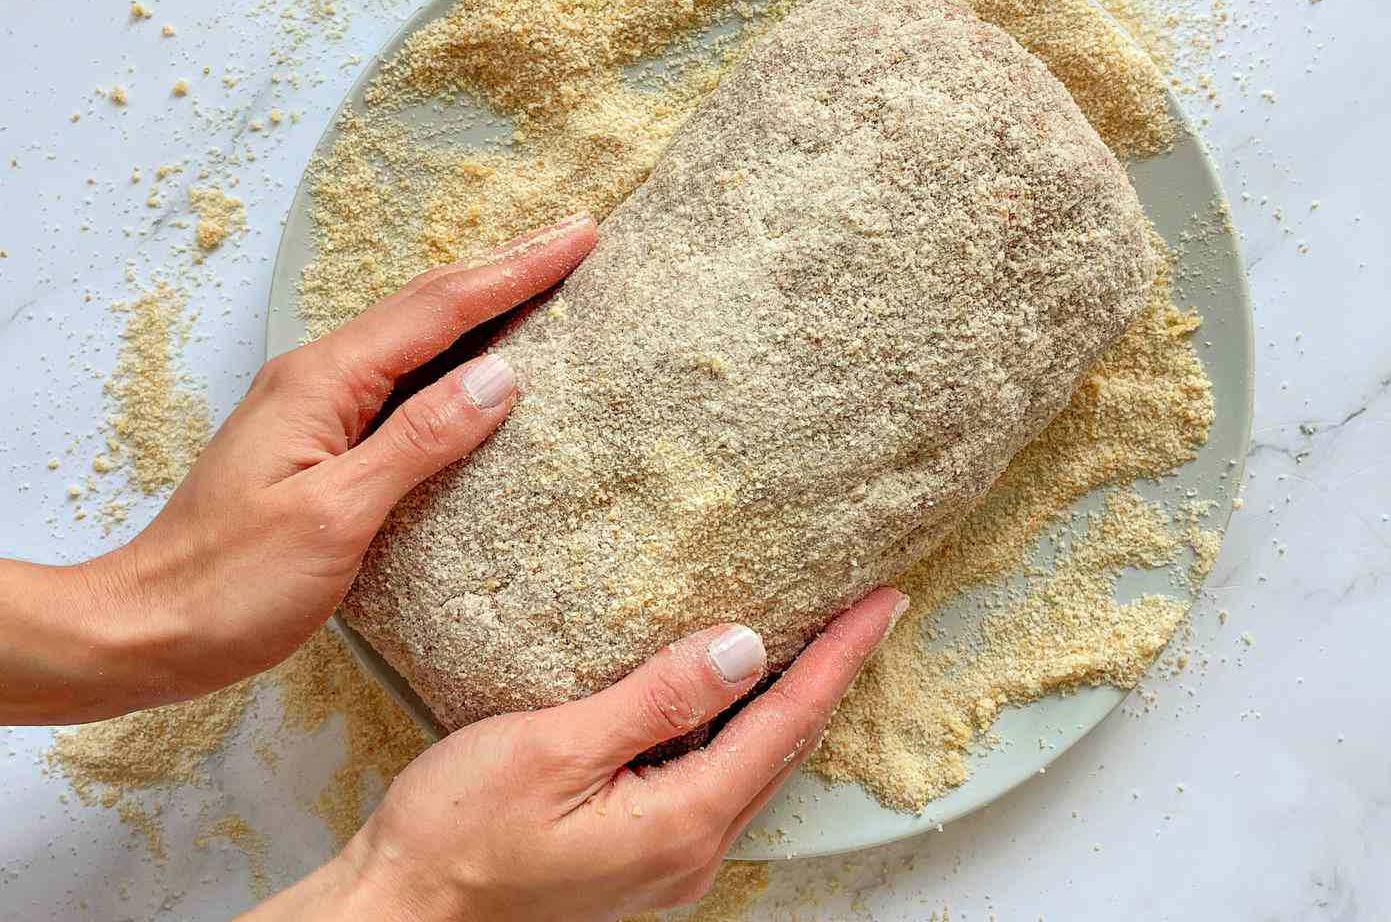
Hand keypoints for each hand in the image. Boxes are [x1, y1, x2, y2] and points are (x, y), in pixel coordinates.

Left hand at [0, 213, 595, 722]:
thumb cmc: (231, 583)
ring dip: (482, 304)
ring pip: (415, 337)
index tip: (578, 237)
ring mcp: (316, 407)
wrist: (146, 628)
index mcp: (324, 382)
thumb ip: (419, 441)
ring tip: (544, 282)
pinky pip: (401, 379)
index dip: (515, 271)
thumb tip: (501, 377)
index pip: (440, 309)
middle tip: (575, 239)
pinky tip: (479, 365)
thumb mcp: (335, 514)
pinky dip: (453, 356)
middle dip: (506, 269)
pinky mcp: (319, 442)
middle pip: (428, 305)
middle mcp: (318, 378)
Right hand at [242, 587, 906, 921]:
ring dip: (791, 704)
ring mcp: (668, 860)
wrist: (402, 915)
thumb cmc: (458, 836)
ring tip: (819, 645)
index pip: (788, 719)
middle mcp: (692, 849)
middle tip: (867, 613)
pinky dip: (742, 733)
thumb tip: (744, 649)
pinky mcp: (639, 858)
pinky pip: (716, 784)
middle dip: (832, 676)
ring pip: (755, 767)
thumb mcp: (556, 748)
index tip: (884, 603)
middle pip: (785, 747)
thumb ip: (657, 700)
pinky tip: (731, 702)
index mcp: (683, 820)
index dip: (842, 655)